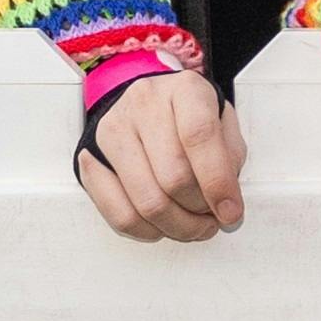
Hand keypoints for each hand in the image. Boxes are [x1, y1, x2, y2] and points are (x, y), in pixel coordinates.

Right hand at [75, 69, 245, 241]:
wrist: (147, 103)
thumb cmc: (189, 115)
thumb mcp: (222, 122)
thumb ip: (230, 158)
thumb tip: (226, 204)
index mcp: (184, 89)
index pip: (199, 136)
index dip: (217, 182)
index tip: (230, 211)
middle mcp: (144, 103)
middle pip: (173, 177)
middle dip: (199, 211)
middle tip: (212, 219)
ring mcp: (112, 130)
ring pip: (146, 202)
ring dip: (176, 226)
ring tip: (192, 226)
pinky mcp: (91, 157)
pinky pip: (118, 212)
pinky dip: (146, 231)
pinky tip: (162, 226)